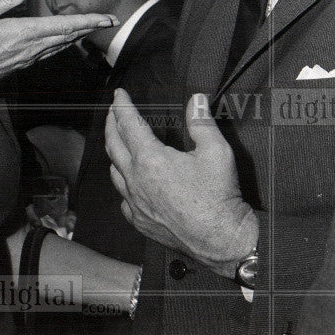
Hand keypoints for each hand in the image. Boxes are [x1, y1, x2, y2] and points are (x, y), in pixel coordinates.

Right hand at [0, 0, 116, 98]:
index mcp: (23, 32)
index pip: (63, 26)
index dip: (87, 21)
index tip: (106, 18)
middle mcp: (31, 47)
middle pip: (69, 36)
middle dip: (91, 27)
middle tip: (110, 20)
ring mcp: (28, 57)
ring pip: (62, 45)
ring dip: (80, 35)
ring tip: (94, 27)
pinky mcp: (23, 63)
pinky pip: (50, 52)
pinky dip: (64, 44)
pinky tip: (67, 40)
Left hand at [105, 90, 257, 278]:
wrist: (223, 241)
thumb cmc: (219, 197)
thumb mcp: (216, 152)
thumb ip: (201, 122)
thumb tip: (196, 99)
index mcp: (150, 160)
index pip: (128, 124)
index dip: (122, 105)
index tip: (118, 93)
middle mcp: (136, 180)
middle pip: (113, 144)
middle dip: (111, 123)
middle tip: (113, 111)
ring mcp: (135, 203)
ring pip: (114, 171)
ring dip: (114, 152)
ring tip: (119, 141)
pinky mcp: (140, 221)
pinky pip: (123, 198)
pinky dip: (123, 183)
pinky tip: (129, 180)